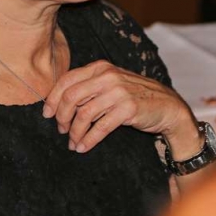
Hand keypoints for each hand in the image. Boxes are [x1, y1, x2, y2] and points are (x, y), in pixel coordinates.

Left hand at [42, 60, 198, 154]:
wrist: (168, 106)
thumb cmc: (133, 96)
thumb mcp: (110, 84)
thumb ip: (88, 87)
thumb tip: (58, 102)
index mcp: (99, 68)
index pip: (66, 80)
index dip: (53, 98)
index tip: (47, 114)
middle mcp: (107, 76)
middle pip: (71, 97)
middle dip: (62, 116)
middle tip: (61, 130)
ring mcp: (118, 92)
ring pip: (84, 114)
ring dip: (75, 132)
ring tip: (72, 143)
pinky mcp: (128, 109)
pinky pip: (100, 127)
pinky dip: (88, 139)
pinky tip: (83, 147)